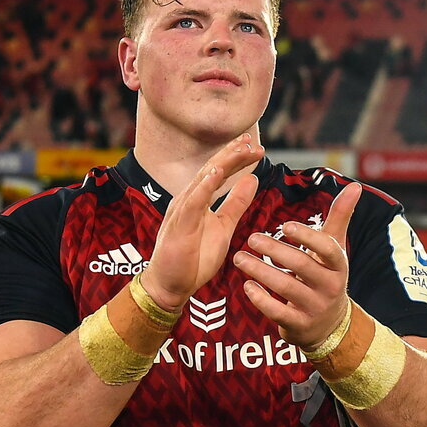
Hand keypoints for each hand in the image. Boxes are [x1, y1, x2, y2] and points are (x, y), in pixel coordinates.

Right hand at [141, 134, 264, 311]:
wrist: (171, 285)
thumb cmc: (194, 259)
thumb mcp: (224, 227)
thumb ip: (236, 204)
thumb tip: (252, 179)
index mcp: (198, 199)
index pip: (218, 171)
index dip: (236, 158)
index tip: (255, 147)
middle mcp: (189, 199)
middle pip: (212, 169)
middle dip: (232, 154)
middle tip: (252, 141)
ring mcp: (182, 211)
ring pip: (204, 180)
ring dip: (223, 163)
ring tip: (240, 149)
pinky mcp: (180, 225)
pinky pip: (193, 202)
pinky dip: (204, 186)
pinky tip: (216, 173)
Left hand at [232, 181, 361, 349]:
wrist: (329, 324)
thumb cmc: (326, 277)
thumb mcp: (335, 249)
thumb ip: (340, 218)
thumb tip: (355, 186)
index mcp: (338, 265)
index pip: (327, 248)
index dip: (307, 237)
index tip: (285, 225)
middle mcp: (330, 286)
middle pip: (302, 266)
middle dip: (274, 251)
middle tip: (251, 238)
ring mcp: (315, 307)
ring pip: (286, 287)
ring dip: (260, 271)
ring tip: (239, 258)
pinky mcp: (299, 325)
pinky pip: (278, 312)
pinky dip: (260, 299)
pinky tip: (247, 286)